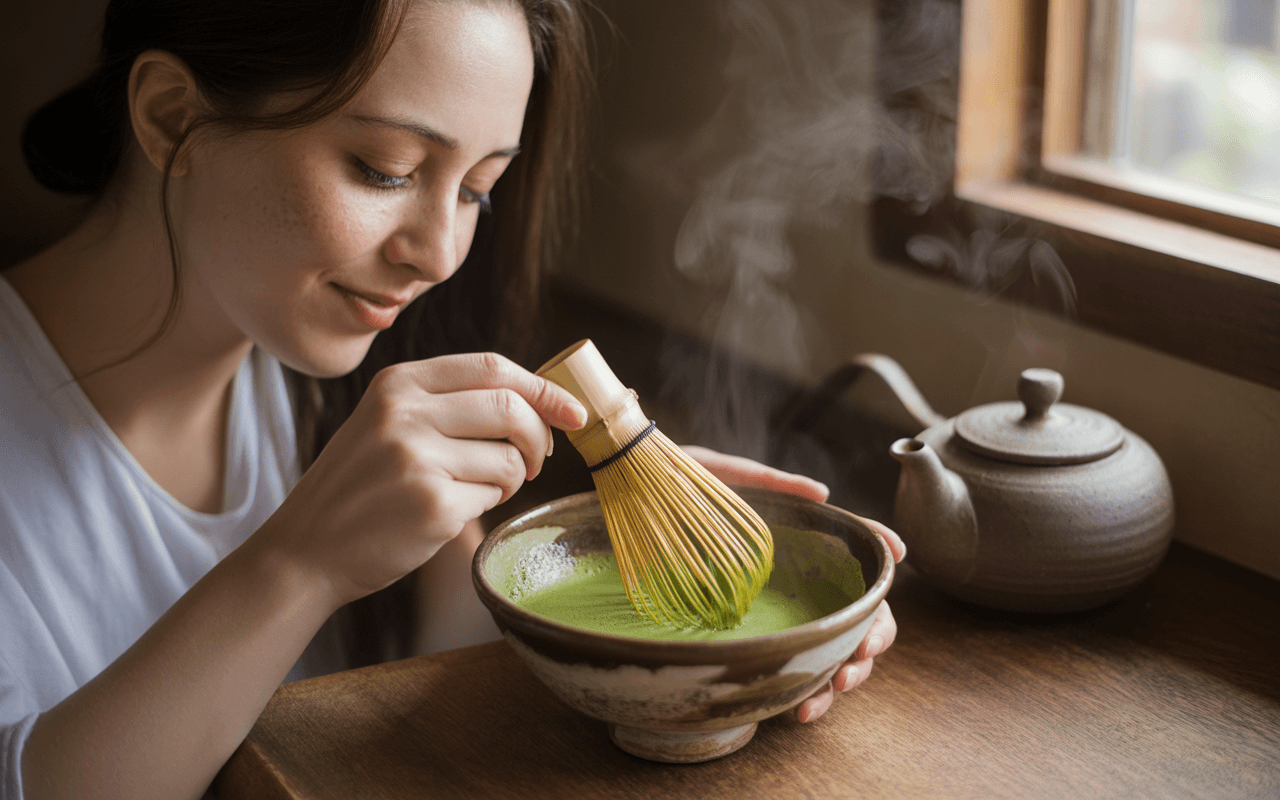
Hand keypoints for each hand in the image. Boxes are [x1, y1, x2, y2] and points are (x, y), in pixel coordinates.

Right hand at [257, 353, 587, 608]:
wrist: (305, 550)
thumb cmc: (360, 487)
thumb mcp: (387, 423)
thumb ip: (449, 404)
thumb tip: (540, 402)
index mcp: (398, 384)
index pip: (493, 367)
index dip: (543, 387)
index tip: (573, 411)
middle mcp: (406, 413)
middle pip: (511, 408)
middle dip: (539, 438)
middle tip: (535, 462)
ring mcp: (417, 458)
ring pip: (509, 459)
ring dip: (509, 479)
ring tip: (474, 489)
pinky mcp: (431, 505)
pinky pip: (492, 497)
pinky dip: (486, 506)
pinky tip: (450, 512)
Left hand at [681, 445, 906, 722]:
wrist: (623, 508)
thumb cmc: (674, 486)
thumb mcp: (718, 477)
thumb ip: (769, 483)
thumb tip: (823, 493)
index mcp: (798, 542)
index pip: (855, 554)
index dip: (880, 564)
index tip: (892, 570)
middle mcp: (797, 582)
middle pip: (860, 613)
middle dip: (872, 637)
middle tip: (860, 653)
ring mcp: (780, 614)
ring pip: (837, 650)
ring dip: (848, 673)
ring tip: (836, 685)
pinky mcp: (755, 642)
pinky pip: (795, 675)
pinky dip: (809, 695)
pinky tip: (801, 708)